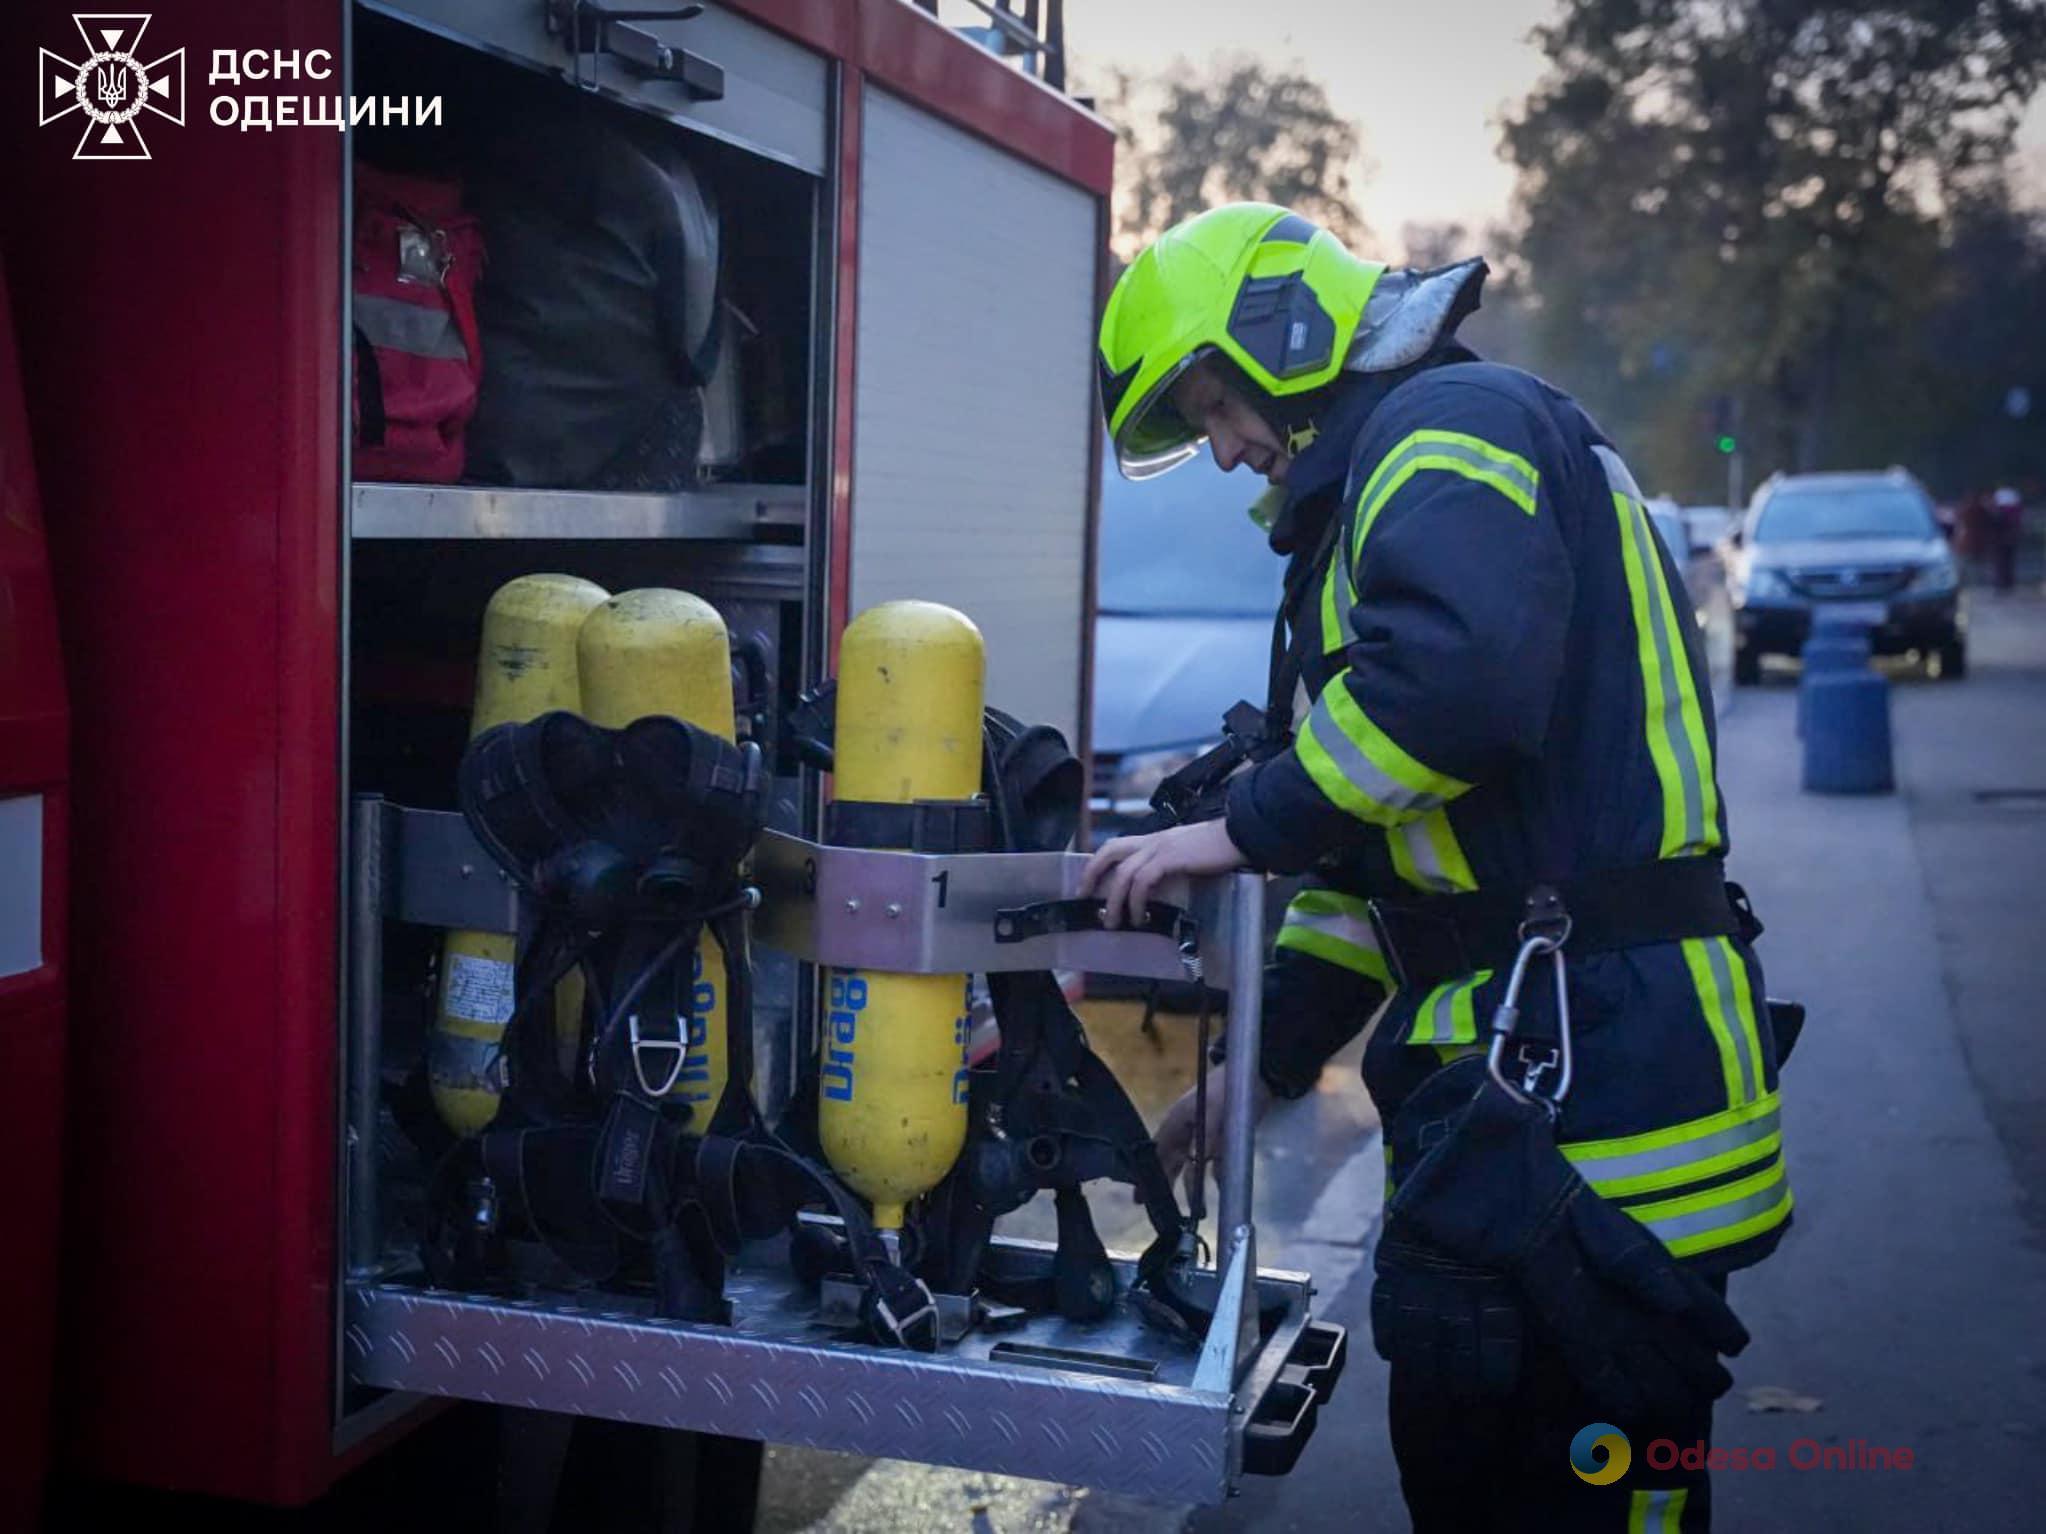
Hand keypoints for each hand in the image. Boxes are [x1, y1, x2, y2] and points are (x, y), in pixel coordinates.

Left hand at [1079, 819, 1248, 929]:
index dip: (1099, 862)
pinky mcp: (1171, 858)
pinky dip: (1136, 900)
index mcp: (1158, 839)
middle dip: (1092, 873)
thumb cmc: (1222, 849)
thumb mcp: (1190, 855)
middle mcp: (1155, 840)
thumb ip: (1174, 865)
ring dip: (1115, 900)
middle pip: (1111, 850)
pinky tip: (1140, 916)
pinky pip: (1143, 881)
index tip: (1089, 882)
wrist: (1242, 836)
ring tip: (1114, 922)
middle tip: (1084, 896)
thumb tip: (1164, 886)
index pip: (1119, 845)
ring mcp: (1162, 847)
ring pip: (1124, 872)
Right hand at [1152, 1062, 1272, 1207]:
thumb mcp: (1215, 1114)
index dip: (1149, 1174)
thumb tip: (1197, 1165)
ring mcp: (1204, 1134)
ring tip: (1195, 1210)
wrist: (1258, 1076)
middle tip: (1158, 1207)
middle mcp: (1186, 1129)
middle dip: (1165, 1183)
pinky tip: (1217, 1187)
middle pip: (1171, 1161)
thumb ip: (1206, 1140)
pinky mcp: (1221, 1138)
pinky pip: (1214, 1162)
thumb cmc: (1229, 1091)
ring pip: (1192, 1165)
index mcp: (1177, 1121)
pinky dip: (1214, 1175)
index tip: (1140, 1196)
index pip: (1157, 1152)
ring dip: (1192, 1185)